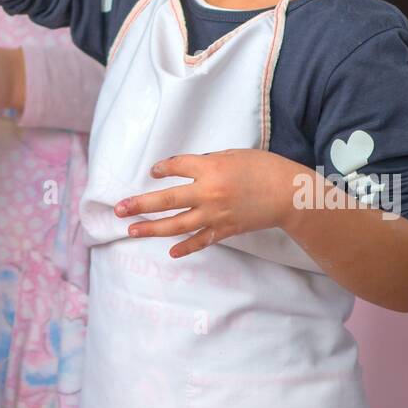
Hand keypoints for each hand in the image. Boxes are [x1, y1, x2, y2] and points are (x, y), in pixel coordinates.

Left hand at [113, 148, 301, 257]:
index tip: (154, 171)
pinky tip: (171, 252)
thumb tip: (187, 169)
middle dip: (140, 204)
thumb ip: (208, 162)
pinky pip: (201, 240)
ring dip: (152, 228)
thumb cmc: (263, 167)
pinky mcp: (225, 229)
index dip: (162, 168)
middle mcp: (208, 192)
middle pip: (166, 200)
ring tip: (132, 230)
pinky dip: (185, 247)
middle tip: (119, 208)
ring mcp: (215, 214)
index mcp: (210, 168)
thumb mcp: (232, 155)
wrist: (288, 194)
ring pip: (177, 224)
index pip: (176, 167)